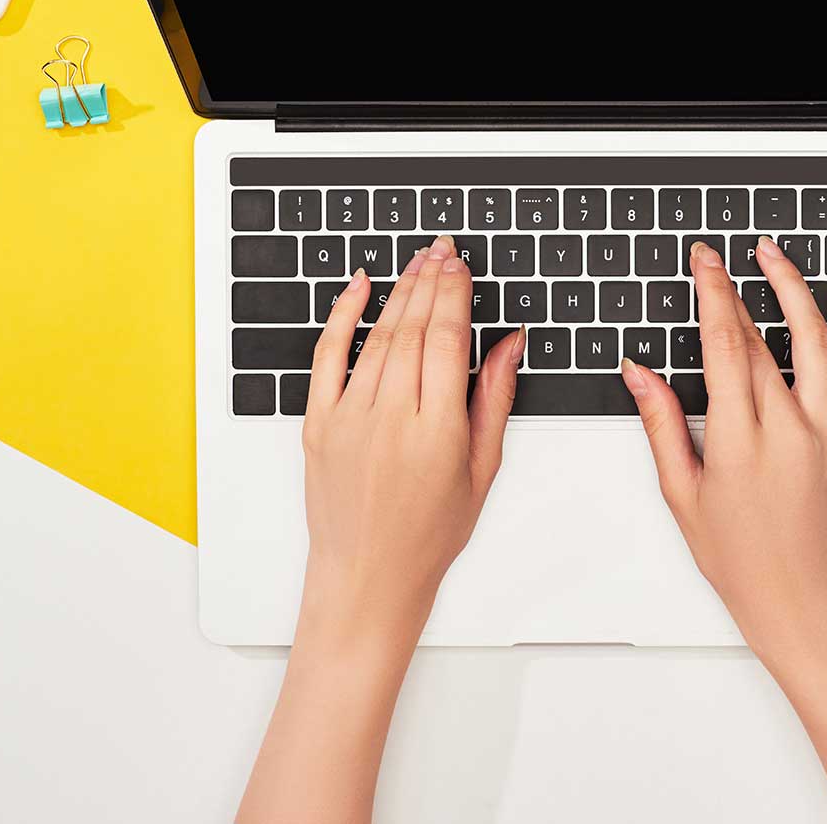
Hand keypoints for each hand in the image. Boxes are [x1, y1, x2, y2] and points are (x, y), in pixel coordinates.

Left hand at [301, 234, 525, 640]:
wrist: (367, 575)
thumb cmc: (428, 535)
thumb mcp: (481, 470)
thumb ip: (494, 400)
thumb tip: (508, 344)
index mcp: (437, 433)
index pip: (446, 340)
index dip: (454, 295)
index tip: (461, 267)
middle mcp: (391, 420)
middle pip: (412, 330)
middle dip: (430, 282)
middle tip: (442, 251)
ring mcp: (349, 420)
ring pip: (377, 337)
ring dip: (398, 293)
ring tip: (416, 264)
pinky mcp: (318, 425)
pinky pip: (327, 357)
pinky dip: (342, 317)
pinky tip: (358, 287)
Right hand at [621, 236, 826, 671]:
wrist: (806, 599)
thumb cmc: (742, 560)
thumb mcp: (683, 495)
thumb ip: (662, 426)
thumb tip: (639, 373)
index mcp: (741, 443)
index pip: (726, 346)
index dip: (712, 294)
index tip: (703, 262)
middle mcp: (790, 429)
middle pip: (763, 339)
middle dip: (736, 290)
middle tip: (716, 258)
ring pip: (818, 339)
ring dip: (795, 289)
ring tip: (772, 255)